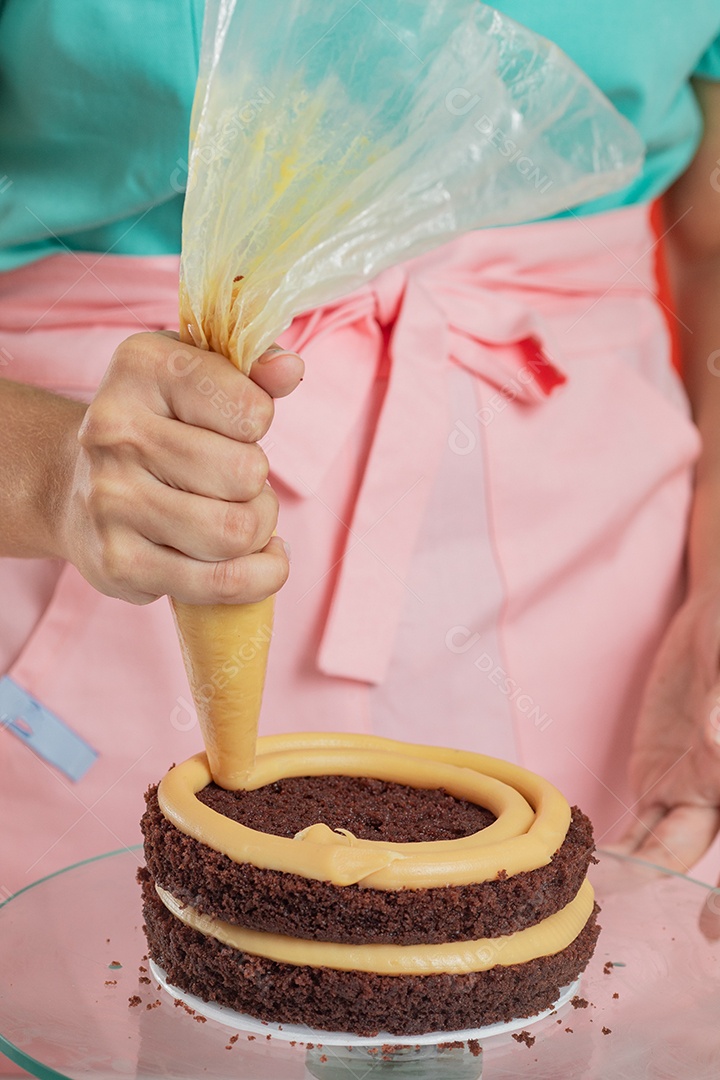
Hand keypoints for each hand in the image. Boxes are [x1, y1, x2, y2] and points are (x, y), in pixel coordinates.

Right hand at [58, 332, 303, 604]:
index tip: (235, 427)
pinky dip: (259, 576)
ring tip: (236, 518)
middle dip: (259, 486)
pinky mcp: (119, 563)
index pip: (251, 410)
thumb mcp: (198, 375)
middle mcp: (115, 431)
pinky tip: (256, 559)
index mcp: (141, 368)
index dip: (258, 423)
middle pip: (247, 475)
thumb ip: (253, 369)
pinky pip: (222, 583)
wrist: (71, 485)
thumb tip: (290, 369)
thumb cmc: (157, 425)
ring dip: (257, 530)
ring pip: (237, 532)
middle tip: (235, 484)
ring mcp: (111, 501)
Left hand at [610, 585, 719, 933]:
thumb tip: (717, 742)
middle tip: (643, 924)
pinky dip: (618, 848)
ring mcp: (691, 791)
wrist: (716, 618)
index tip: (710, 924)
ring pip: (664, 847)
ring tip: (595, 899)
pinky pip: (641, 822)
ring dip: (635, 877)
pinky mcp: (659, 777)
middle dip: (679, 899)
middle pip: (695, 853)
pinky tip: (588, 866)